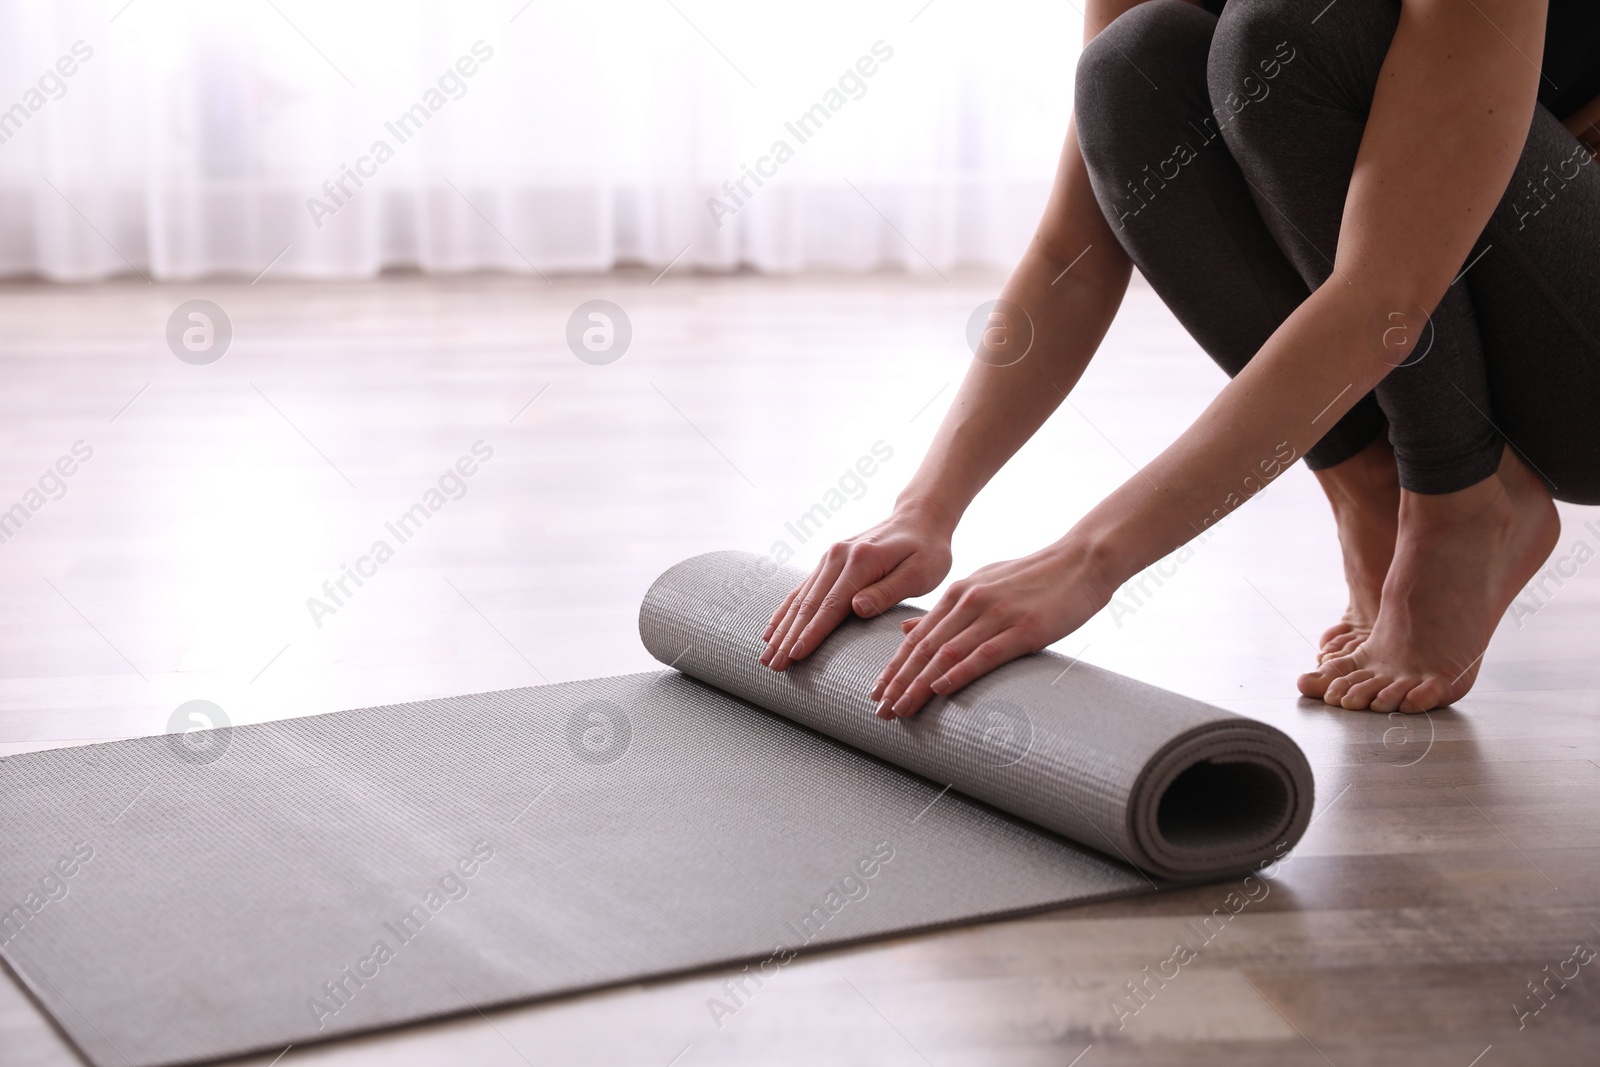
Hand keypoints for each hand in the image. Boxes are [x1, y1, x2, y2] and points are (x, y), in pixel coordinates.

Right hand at [761, 505, 953, 670]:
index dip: (812, 632)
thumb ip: (888, 591)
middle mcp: (839, 555)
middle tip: (773, 665)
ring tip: (766, 655)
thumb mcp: (921, 572)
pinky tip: (772, 630)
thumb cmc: (927, 550)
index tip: (795, 655)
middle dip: (788, 637)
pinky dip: (785, 611)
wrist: (919, 518)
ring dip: (782, 628)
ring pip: (800, 598)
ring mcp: (830, 556)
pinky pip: (802, 589)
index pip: (831, 604)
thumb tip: (857, 608)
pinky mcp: (829, 560)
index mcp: (862, 561)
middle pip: (809, 603)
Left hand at [870, 541, 1115, 718]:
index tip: (876, 692)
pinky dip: (959, 673)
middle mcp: (970, 602)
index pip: (916, 637)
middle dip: (898, 682)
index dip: (893, 667)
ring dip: (919, 685)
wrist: (1082, 561)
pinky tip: (941, 690)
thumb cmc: (1034, 578)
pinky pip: (984, 654)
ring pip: (946, 654)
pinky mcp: (1023, 628)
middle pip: (924, 648)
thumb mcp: (982, 584)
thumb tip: (906, 629)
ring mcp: (996, 615)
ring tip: (901, 709)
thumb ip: (945, 609)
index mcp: (958, 594)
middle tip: (880, 710)